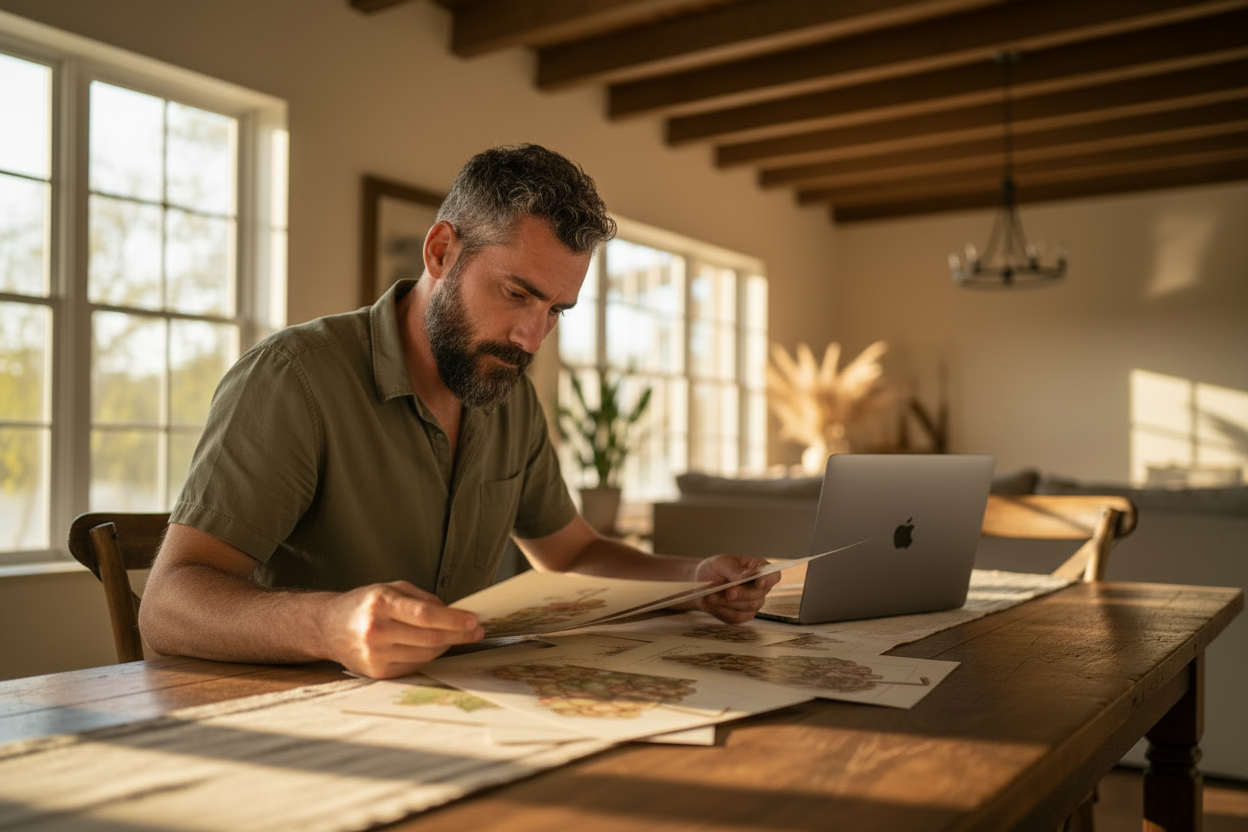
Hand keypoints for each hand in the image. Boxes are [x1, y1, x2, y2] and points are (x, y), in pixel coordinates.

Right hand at [320, 581, 483, 678]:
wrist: (328, 627)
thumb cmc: (363, 605)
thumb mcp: (390, 588)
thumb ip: (422, 598)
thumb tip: (453, 612)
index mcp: (381, 603)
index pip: (426, 615)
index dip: (454, 620)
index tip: (473, 621)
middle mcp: (376, 629)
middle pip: (429, 637)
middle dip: (458, 635)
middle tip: (475, 631)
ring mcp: (375, 654)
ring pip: (425, 654)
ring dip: (446, 646)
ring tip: (456, 637)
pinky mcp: (377, 672)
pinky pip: (414, 666)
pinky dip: (429, 657)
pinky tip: (434, 648)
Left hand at [687, 555, 779, 623]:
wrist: (701, 583)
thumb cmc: (715, 569)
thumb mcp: (722, 562)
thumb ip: (735, 569)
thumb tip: (746, 577)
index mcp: (759, 569)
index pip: (774, 575)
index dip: (769, 579)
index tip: (758, 581)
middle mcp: (760, 588)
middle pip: (760, 594)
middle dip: (743, 593)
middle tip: (728, 592)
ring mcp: (752, 603)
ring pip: (748, 607)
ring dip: (728, 602)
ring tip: (710, 596)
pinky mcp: (742, 616)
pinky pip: (737, 617)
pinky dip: (722, 610)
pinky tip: (711, 604)